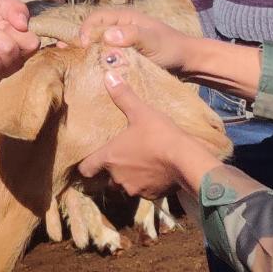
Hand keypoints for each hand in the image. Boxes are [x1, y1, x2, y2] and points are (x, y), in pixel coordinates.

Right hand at [78, 9, 192, 73]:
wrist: (188, 62)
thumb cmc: (171, 48)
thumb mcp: (152, 41)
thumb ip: (132, 36)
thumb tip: (107, 35)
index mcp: (125, 18)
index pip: (97, 18)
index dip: (86, 29)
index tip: (81, 45)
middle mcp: (121, 27)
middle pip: (93, 30)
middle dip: (78, 39)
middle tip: (64, 51)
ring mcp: (122, 42)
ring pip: (98, 43)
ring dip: (85, 50)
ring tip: (70, 60)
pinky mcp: (125, 55)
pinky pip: (106, 55)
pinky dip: (96, 60)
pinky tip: (87, 69)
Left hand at [78, 65, 221, 198]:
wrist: (186, 160)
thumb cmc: (158, 134)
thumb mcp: (140, 112)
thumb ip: (123, 95)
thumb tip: (108, 74)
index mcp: (109, 157)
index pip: (86, 169)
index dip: (87, 165)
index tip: (90, 161)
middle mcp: (117, 177)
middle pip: (106, 179)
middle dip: (112, 170)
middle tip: (121, 158)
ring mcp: (134, 189)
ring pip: (125, 186)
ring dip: (130, 178)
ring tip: (140, 164)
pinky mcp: (151, 197)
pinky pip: (144, 192)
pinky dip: (147, 184)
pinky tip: (156, 172)